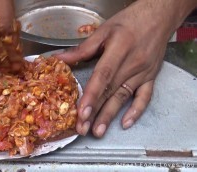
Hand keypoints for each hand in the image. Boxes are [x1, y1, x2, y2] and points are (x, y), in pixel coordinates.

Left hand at [56, 0, 196, 136]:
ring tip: (98, 131)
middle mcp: (133, 63)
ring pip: (124, 97)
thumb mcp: (104, 30)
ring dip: (111, 115)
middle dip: (96, 112)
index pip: (103, 76)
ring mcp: (144, 72)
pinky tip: (125, 123)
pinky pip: (145, 97)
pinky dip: (136, 111)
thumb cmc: (129, 22)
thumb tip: (60, 60)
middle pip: (111, 91)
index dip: (92, 95)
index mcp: (119, 49)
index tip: (82, 112)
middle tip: (83, 129)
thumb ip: (82, 48)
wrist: (159, 17)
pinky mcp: (151, 77)